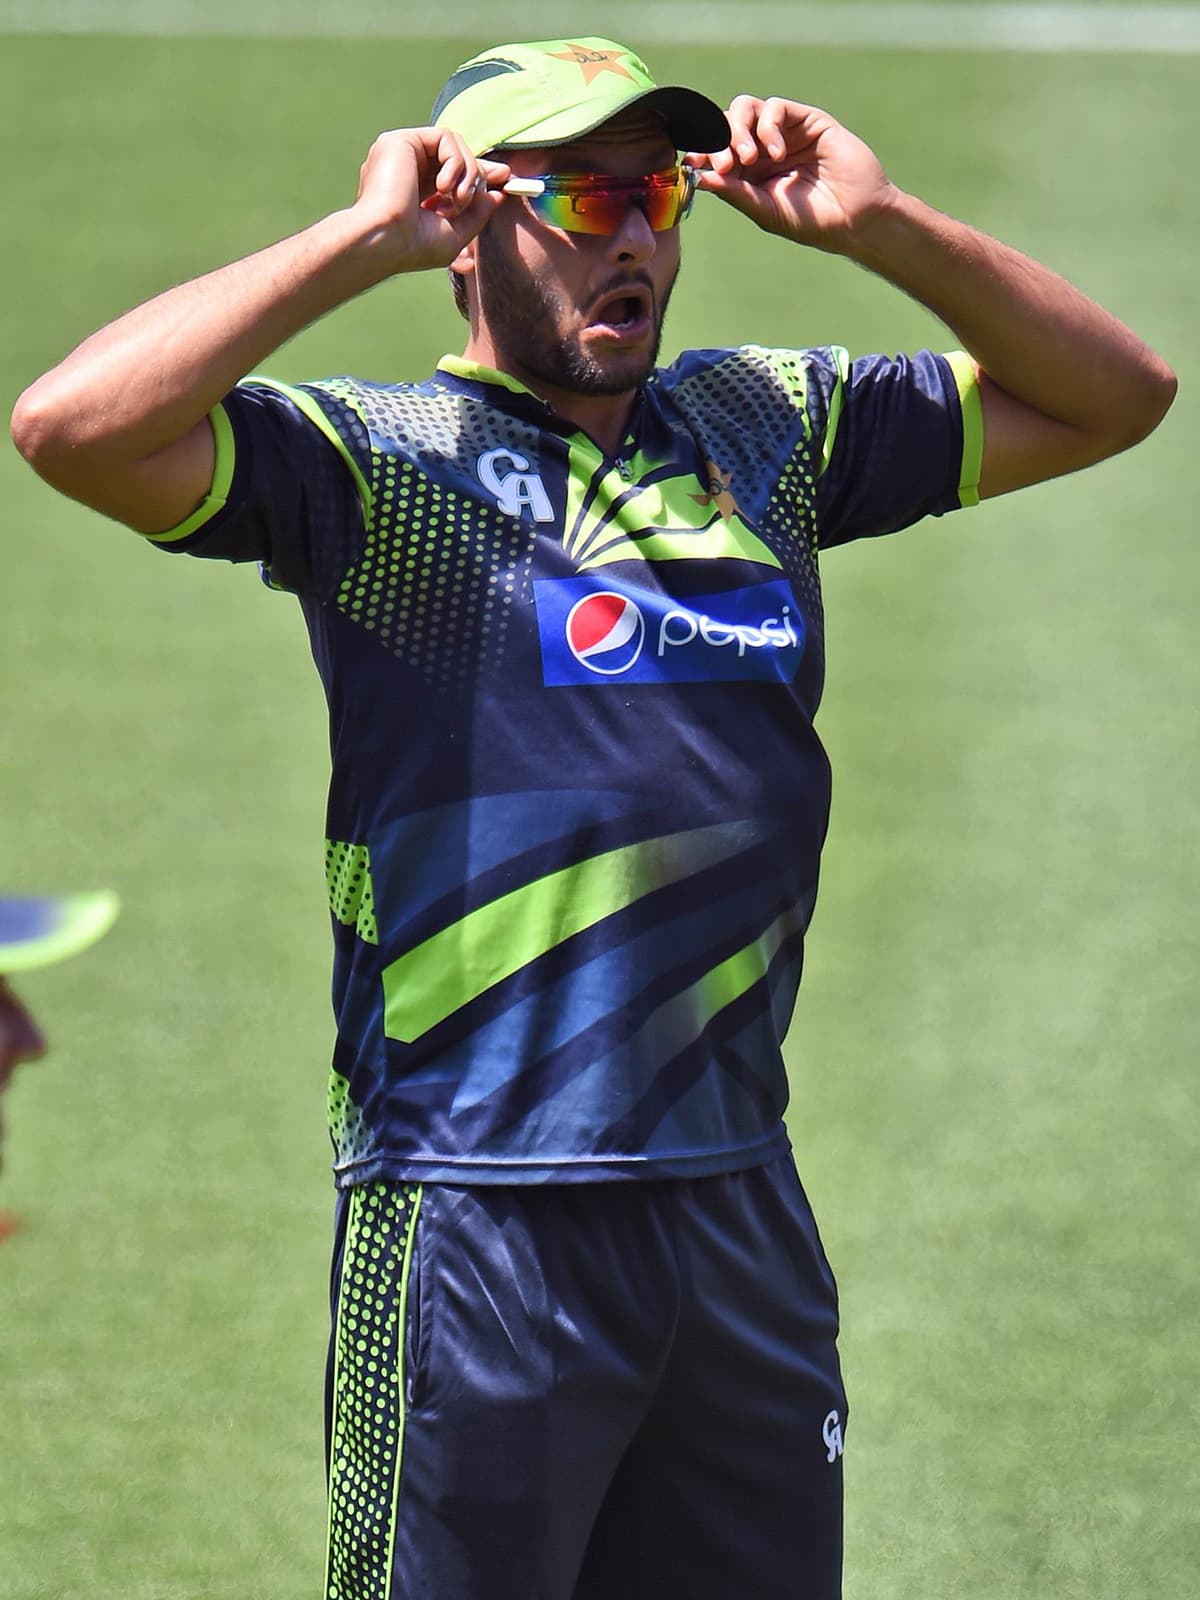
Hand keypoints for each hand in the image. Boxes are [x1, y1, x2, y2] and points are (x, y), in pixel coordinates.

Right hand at [351, 127, 510, 274]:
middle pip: (456, 156)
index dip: (480, 174)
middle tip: (492, 186)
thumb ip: (478, 212)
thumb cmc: (414, 246)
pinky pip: (445, 137)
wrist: (386, 240)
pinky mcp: (400, 141)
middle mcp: (406, 170)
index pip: (451, 173)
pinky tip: (444, 188)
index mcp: (414, 192)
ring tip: (459, 201)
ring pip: (454, 146)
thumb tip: (498, 194)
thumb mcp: (456, 234)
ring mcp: (402, 154)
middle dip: (480, 171)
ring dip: (469, 173)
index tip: (505, 180)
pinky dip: (456, 162)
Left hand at [688, 97, 896, 252]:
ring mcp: (783, 132)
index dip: (701, 153)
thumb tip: (699, 177)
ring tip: (749, 158)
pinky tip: (776, 152)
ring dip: (738, 130)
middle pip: (725, 126)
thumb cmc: (812, 221)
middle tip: (725, 166)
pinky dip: (768, 126)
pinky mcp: (805, 120)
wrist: (856, 217)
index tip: (691, 163)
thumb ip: (735, 192)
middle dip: (718, 142)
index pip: (715, 152)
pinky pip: (775, 108)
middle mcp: (762, 148)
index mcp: (748, 173)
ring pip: (745, 109)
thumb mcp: (766, 210)